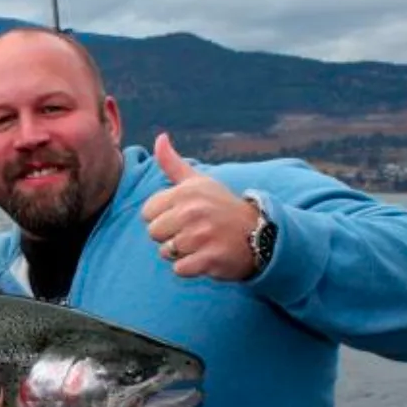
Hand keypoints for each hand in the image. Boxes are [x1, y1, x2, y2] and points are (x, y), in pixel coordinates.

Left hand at [140, 132, 259, 280]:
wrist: (258, 233)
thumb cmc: (221, 207)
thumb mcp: (199, 181)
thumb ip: (173, 163)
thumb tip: (160, 137)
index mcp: (185, 192)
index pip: (147, 213)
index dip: (162, 217)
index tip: (183, 216)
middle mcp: (192, 211)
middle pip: (153, 233)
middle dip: (169, 236)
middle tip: (194, 231)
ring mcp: (201, 235)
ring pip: (165, 252)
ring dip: (181, 252)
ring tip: (201, 243)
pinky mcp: (209, 258)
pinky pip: (179, 269)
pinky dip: (190, 268)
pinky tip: (206, 257)